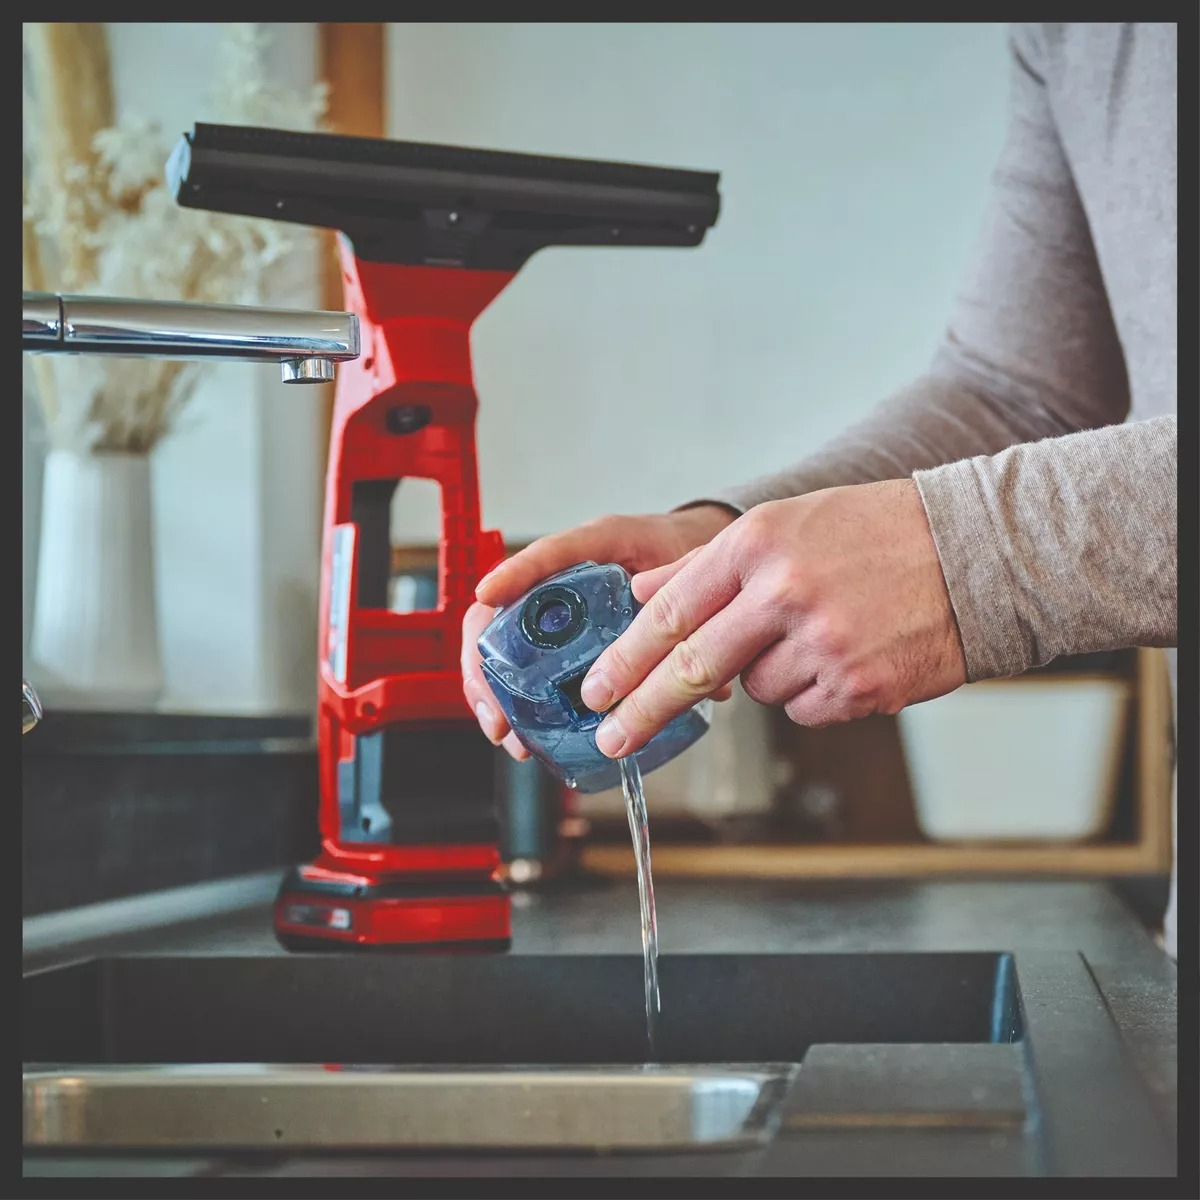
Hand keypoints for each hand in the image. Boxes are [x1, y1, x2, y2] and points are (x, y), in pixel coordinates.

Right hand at [461, 504, 737, 758]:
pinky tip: (520, 731)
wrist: (680, 545)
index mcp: (596, 544)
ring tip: (507, 734)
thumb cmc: (676, 550)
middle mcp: (559, 572)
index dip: (515, 572)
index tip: (489, 594)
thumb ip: (693, 617)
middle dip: (486, 665)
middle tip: (499, 714)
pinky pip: (516, 661)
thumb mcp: (688, 571)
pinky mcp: (550, 630)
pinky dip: (511, 698)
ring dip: (492, 691)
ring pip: (497, 641)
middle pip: (499, 611)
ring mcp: (548, 602)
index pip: (550, 553)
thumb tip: (711, 681)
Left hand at [578, 479, 967, 757]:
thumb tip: (640, 593)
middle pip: (693, 667)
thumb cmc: (876, 534)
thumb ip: (707, 565)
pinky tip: (845, 654)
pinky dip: (811, 692)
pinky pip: (803, 708)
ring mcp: (824, 644)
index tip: (596, 687)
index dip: (626, 658)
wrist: (978, 552)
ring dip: (767, 675)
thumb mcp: (786, 525)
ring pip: (756, 690)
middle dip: (643, 708)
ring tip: (817, 633)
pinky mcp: (858, 688)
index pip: (671, 613)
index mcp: (759, 545)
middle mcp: (785, 593)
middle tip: (611, 736)